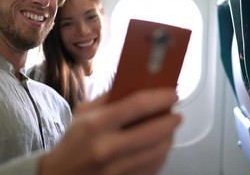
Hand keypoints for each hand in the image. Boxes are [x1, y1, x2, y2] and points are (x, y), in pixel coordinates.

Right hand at [40, 88, 181, 174]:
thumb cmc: (73, 142)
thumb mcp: (83, 113)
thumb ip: (108, 98)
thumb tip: (136, 83)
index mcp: (97, 124)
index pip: (138, 105)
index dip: (160, 98)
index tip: (172, 94)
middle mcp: (108, 147)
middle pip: (154, 131)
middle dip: (171, 120)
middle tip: (176, 114)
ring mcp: (117, 169)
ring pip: (158, 151)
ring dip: (169, 138)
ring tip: (169, 129)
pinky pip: (153, 168)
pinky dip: (160, 155)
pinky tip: (159, 147)